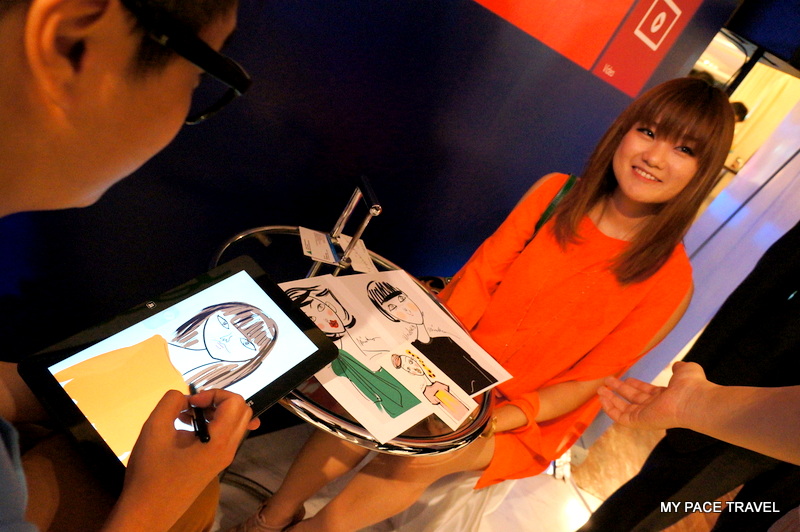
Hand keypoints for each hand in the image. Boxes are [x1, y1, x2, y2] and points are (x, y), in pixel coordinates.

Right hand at [104, 389, 258, 530]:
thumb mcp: (154, 429)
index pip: (236, 403)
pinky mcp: (216, 463)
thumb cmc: (150, 472)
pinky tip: (187, 429)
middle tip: (191, 407)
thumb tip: (184, 396)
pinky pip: (225, 435)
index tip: (190, 403)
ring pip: (234, 422)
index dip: (214, 394)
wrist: (148, 511)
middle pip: (241, 410)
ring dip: (213, 412)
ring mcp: (224, 457)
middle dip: (217, 401)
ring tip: (185, 418)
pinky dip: (211, 425)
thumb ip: (171, 402)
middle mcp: (228, 449)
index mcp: (219, 442)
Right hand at [597, 361, 707, 430]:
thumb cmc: (691, 385)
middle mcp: (654, 407)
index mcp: (665, 396)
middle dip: (620, 390)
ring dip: (611, 399)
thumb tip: (677, 366)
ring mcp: (646, 415)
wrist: (693, 400)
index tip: (626, 378)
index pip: (646, 392)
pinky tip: (602, 399)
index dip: (635, 385)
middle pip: (633, 399)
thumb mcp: (685, 371)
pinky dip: (610, 409)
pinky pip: (620, 417)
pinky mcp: (639, 421)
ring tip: (599, 389)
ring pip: (624, 408)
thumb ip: (679, 368)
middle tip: (607, 381)